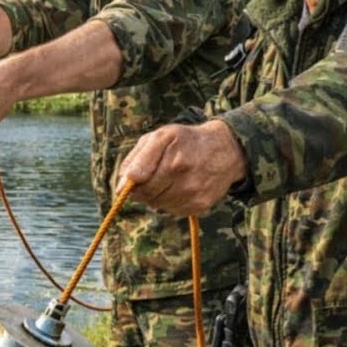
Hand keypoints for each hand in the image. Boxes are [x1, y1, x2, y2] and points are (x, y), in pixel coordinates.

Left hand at [117, 120, 246, 216]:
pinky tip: (179, 188)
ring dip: (156, 196)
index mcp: (169, 154)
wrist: (226, 149)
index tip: (129, 182)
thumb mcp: (161, 136)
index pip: (136, 179)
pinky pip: (173, 211)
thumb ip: (136, 158)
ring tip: (167, 180)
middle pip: (145, 194)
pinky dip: (170, 202)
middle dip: (142, 189)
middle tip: (150, 177)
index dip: (128, 183)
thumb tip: (120, 186)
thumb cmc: (186, 141)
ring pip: (157, 205)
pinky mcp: (200, 205)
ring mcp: (192, 192)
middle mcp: (182, 174)